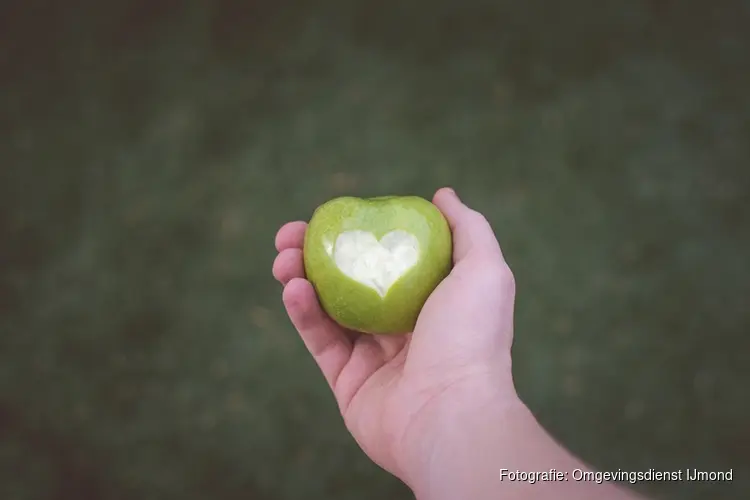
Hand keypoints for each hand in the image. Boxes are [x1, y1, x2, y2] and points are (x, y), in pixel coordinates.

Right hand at [272, 188, 519, 487]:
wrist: (450, 414)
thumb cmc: (470, 337)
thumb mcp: (483, 269)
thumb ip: (467, 228)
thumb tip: (442, 195)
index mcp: (433, 299)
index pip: (388, 257)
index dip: (359, 232)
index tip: (334, 214)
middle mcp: (404, 326)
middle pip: (352, 279)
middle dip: (318, 253)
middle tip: (291, 235)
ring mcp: (374, 356)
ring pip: (329, 308)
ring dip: (301, 278)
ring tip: (283, 257)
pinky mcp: (348, 382)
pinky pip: (321, 341)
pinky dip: (303, 313)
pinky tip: (292, 288)